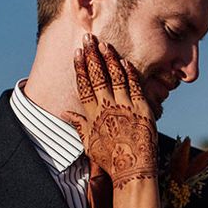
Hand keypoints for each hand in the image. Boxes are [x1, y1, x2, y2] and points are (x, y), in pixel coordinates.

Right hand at [63, 34, 157, 188]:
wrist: (133, 168)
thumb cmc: (110, 158)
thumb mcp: (89, 143)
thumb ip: (78, 125)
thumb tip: (65, 114)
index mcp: (92, 115)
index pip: (83, 86)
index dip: (80, 68)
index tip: (77, 53)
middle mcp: (107, 108)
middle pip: (97, 76)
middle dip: (92, 56)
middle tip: (89, 39)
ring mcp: (125, 107)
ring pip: (116, 77)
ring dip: (109, 59)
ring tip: (105, 45)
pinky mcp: (142, 109)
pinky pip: (135, 86)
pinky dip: (130, 73)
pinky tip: (125, 61)